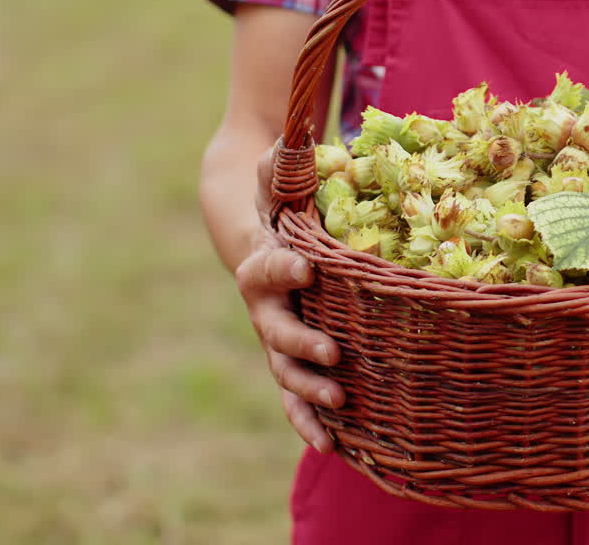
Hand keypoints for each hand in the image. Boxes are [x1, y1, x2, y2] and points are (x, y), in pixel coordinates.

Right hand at [235, 145, 345, 453]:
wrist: (250, 228)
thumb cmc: (273, 200)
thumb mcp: (275, 177)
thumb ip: (280, 166)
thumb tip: (285, 141)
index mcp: (262, 262)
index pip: (266, 266)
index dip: (283, 267)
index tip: (307, 265)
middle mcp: (265, 306)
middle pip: (275, 330)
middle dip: (301, 343)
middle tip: (332, 353)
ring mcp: (276, 336)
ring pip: (284, 372)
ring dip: (307, 394)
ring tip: (338, 407)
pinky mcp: (292, 356)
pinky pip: (296, 394)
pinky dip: (309, 420)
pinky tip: (333, 447)